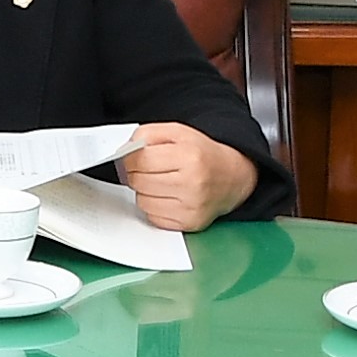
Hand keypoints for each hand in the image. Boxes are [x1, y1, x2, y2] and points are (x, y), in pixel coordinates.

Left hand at [117, 122, 252, 232]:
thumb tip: (124, 151)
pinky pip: (153, 217)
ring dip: (145, 191)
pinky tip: (168, 196)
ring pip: (142, 202)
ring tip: (162, 182)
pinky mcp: (189, 224)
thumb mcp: (177, 132)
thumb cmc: (203, 154)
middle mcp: (192, 184)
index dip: (131, 158)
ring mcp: (191, 207)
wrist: (232, 177)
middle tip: (149, 169)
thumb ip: (147, 134)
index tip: (135, 157)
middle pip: (138, 182)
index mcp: (190, 157)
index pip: (140, 161)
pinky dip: (154, 207)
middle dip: (137, 174)